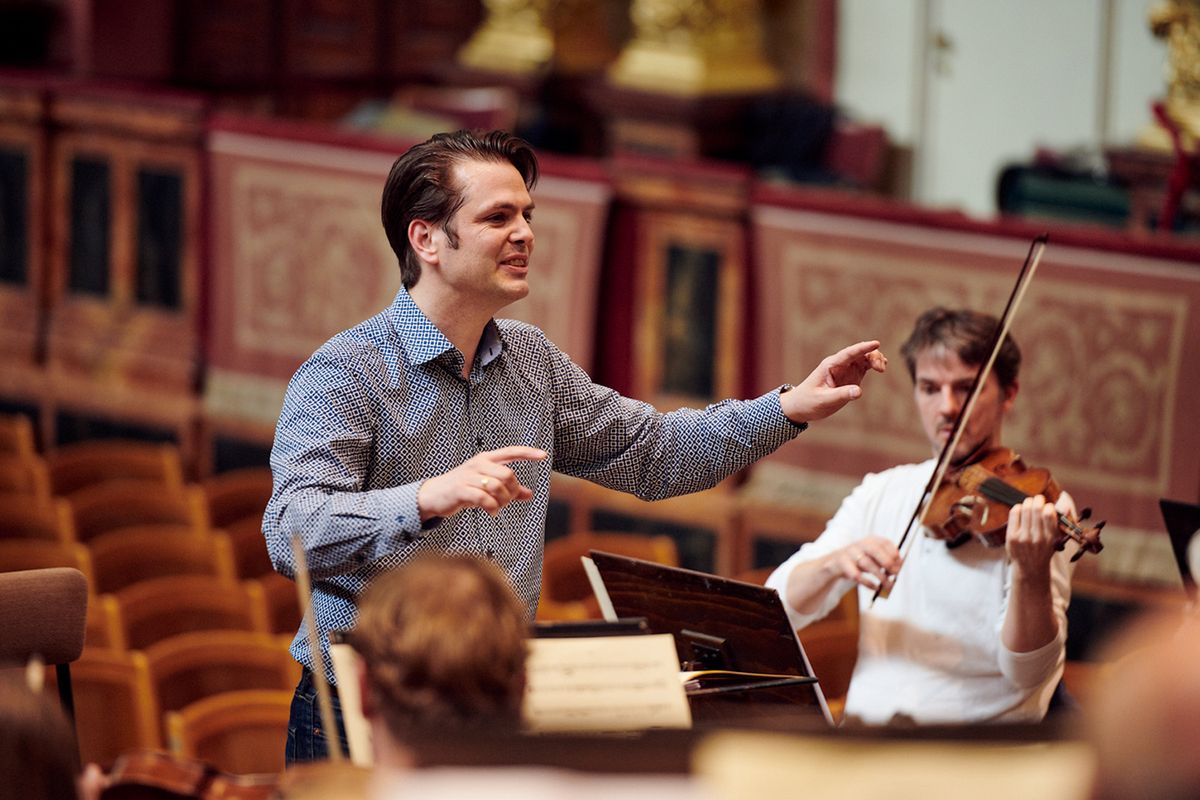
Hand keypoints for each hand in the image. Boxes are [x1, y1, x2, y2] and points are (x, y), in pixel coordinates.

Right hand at [417, 446, 547, 520]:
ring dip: (503, 502)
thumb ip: (507, 488)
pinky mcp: (461, 490)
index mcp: (486, 459)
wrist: (434, 495)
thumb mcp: (485, 484)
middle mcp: (478, 464)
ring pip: (497, 487)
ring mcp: (469, 476)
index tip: (543, 455)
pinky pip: (485, 499)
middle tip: (507, 500)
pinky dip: (493, 508)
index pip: (511, 451)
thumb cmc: (463, 488)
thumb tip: (529, 494)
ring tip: (498, 507)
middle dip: (512, 491)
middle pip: (508, 474)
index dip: (528, 453)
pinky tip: (492, 512)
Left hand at [780, 340, 886, 423]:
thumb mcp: (824, 400)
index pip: (849, 353)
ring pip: (864, 358)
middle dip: (872, 356)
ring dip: (874, 359)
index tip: (876, 343)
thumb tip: (859, 392)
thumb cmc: (808, 401)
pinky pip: (864, 366)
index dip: (863, 348)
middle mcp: (839, 364)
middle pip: (859, 354)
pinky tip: (881, 367)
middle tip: (880, 368)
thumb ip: (841, 395)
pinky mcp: (850, 376)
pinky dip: (873, 365)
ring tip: (882, 369)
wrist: (800, 406)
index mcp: (830, 365)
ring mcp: (845, 369)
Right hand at [834, 535, 901, 592]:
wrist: (834, 563)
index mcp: (870, 540)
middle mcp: (860, 544)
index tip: (899, 565)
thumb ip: (886, 561)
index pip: (884, 542)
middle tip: (895, 573)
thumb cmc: (859, 561)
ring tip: (888, 586)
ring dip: (880, 576)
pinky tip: (875, 588)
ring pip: (866, 563)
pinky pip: (855, 574)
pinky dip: (867, 582)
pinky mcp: (842, 564)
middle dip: (887, 561)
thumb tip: (899, 567)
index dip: (894, 554)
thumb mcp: (873, 558)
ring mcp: (849, 553)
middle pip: (874, 549)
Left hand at [1005, 494, 1059, 575]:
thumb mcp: (1056, 540)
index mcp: (1051, 538)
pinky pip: (1014, 514)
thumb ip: (1059, 524)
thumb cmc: (1044, 550)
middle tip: (1038, 499)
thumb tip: (1064, 506)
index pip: (1049, 514)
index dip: (1048, 506)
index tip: (1048, 506)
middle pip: (1035, 509)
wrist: (1030, 568)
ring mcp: (1023, 537)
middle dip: (1037, 500)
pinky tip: (1020, 509)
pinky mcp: (1012, 537)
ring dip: (1028, 502)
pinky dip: (1018, 508)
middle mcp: (1037, 538)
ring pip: (1025, 509)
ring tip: (1030, 503)